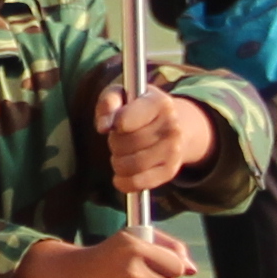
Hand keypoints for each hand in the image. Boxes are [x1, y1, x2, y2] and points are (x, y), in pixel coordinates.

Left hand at [96, 82, 209, 198]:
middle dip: (115, 142)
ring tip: (121, 154)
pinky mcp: (170, 171)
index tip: (116, 124)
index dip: (114, 124)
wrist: (172, 124)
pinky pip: (138, 183)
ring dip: (118, 162)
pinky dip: (123, 182)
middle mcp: (172, 127)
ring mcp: (173, 150)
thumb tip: (103, 126)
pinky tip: (120, 176)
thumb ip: (108, 102)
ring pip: (131, 165)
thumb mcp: (123, 95)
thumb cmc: (138, 108)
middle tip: (119, 138)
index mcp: (160, 103)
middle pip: (127, 143)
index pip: (124, 121)